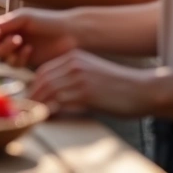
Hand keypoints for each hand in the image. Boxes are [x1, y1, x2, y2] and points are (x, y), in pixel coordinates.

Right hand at [0, 8, 77, 67]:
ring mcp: (18, 51)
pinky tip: (30, 49)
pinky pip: (16, 64)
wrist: (70, 33)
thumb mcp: (24, 18)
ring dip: (7, 49)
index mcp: (6, 25)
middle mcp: (9, 38)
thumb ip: (4, 24)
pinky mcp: (28, 62)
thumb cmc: (47, 21)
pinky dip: (20, 57)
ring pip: (3, 57)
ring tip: (18, 40)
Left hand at [29, 50, 152, 116]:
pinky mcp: (86, 93)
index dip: (34, 86)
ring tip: (35, 115)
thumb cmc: (119, 85)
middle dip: (33, 95)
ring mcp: (79, 77)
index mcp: (74, 56)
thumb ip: (73, 76)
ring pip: (48, 91)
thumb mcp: (92, 72)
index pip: (43, 70)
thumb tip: (55, 92)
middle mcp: (74, 64)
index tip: (31, 98)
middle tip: (28, 109)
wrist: (143, 89)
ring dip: (39, 104)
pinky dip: (50, 110)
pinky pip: (59, 102)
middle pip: (42, 80)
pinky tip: (48, 117)